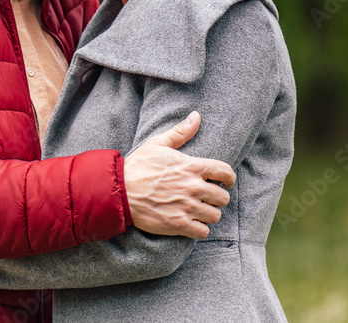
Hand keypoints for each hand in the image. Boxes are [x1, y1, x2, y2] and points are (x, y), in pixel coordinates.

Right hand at [124, 111, 236, 239]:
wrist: (119, 191)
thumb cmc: (138, 166)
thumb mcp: (157, 144)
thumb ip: (180, 132)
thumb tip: (196, 116)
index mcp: (192, 166)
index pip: (226, 172)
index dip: (229, 178)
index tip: (224, 182)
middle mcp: (193, 187)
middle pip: (223, 197)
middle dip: (216, 197)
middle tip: (206, 197)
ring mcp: (187, 207)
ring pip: (215, 215)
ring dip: (208, 213)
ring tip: (198, 210)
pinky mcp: (179, 224)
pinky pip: (203, 231)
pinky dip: (199, 228)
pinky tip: (191, 222)